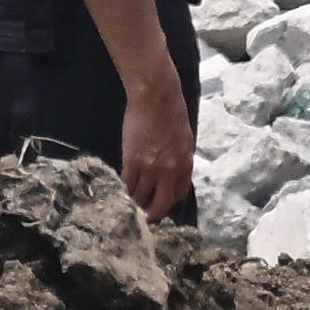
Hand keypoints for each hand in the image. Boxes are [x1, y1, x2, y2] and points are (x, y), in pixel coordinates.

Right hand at [119, 76, 200, 224]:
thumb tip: (172, 178)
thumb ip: (179, 162)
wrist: (156, 97)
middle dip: (152, 212)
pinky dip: (125, 187)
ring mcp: (150, 168)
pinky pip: (127, 184)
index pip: (178, 196)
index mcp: (185, 166)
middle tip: (144, 211)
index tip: (160, 200)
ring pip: (140, 197)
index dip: (168, 201)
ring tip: (132, 195)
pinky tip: (125, 184)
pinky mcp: (132, 161)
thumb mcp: (184, 141)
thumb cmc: (172, 113)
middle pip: (160, 205)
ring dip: (136, 198)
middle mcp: (169, 172)